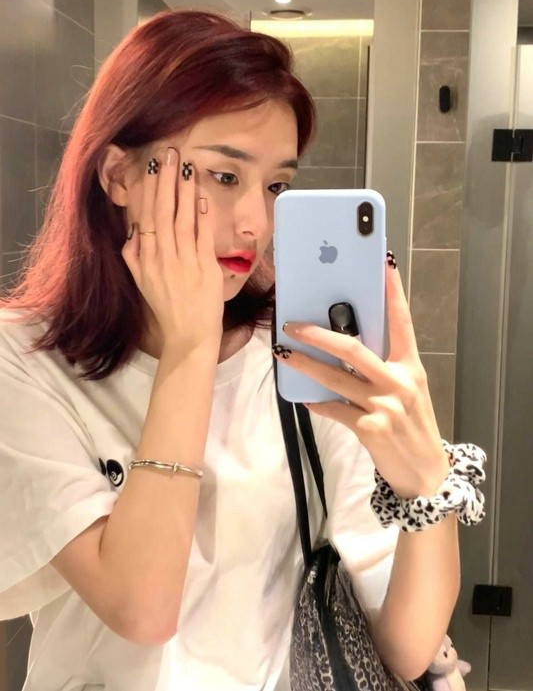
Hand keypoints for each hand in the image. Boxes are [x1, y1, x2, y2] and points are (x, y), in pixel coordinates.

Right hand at [122, 148, 223, 355]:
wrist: (188, 335)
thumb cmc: (166, 307)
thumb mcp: (141, 282)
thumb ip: (133, 256)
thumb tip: (133, 230)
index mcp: (146, 259)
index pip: (147, 217)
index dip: (150, 190)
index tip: (152, 167)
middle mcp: (163, 257)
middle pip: (163, 212)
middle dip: (166, 182)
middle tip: (169, 155)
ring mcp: (184, 262)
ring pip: (182, 220)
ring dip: (184, 191)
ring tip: (186, 167)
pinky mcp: (205, 268)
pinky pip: (203, 236)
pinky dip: (202, 216)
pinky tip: (202, 196)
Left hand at [273, 261, 449, 498]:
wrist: (426, 474)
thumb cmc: (414, 427)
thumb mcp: (408, 392)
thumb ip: (384, 370)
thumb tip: (344, 349)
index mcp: (411, 368)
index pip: (402, 322)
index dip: (392, 292)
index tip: (383, 263)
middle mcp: (399, 382)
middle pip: (354, 349)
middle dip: (320, 335)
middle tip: (293, 324)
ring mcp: (384, 405)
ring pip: (336, 378)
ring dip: (306, 365)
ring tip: (283, 353)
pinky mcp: (370, 428)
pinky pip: (335, 410)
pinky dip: (318, 404)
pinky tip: (305, 399)